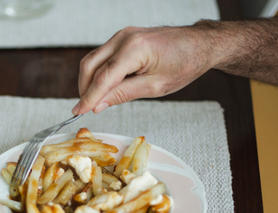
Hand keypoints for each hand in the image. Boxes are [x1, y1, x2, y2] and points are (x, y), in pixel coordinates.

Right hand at [72, 26, 216, 114]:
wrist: (199, 44)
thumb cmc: (185, 63)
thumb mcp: (155, 87)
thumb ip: (123, 94)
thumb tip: (99, 104)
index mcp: (134, 49)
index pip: (102, 78)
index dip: (88, 98)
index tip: (78, 112)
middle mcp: (124, 38)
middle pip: (90, 65)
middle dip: (84, 89)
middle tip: (85, 109)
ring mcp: (123, 35)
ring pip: (94, 60)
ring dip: (90, 81)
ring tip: (95, 101)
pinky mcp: (124, 38)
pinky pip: (104, 56)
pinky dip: (100, 73)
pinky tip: (106, 88)